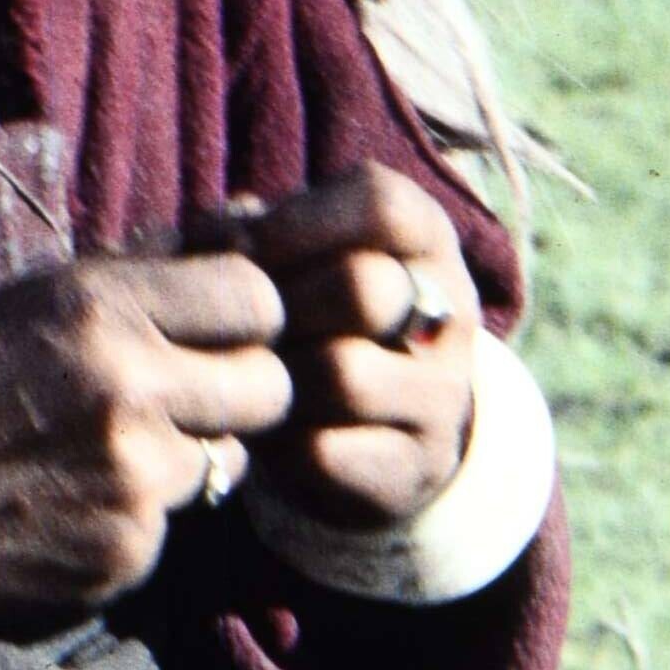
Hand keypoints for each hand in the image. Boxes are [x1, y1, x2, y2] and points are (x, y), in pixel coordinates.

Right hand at [0, 248, 292, 634]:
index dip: (243, 319)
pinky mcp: (126, 550)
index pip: (256, 297)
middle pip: (270, 386)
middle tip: (183, 401)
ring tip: (102, 455)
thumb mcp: (27, 297)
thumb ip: (143, 265)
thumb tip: (250, 220)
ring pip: (227, 461)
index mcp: (99, 305)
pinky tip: (73, 505)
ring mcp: (133, 476)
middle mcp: (128, 385)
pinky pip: (176, 525)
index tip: (213, 335)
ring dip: (184, 458)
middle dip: (239, 394)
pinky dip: (139, 517)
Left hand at [179, 167, 481, 535]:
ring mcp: (442, 394)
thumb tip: (219, 233)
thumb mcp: (296, 256)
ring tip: (248, 376)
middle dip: (282, 305)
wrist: (376, 428)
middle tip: (244, 324)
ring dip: (275, 377)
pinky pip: (325, 449)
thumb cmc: (313, 315)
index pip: (381, 205)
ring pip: (343, 375)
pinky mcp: (413, 465)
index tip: (246, 248)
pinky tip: (264, 428)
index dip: (299, 222)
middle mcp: (451, 311)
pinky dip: (276, 442)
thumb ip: (253, 230)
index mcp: (428, 239)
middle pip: (364, 289)